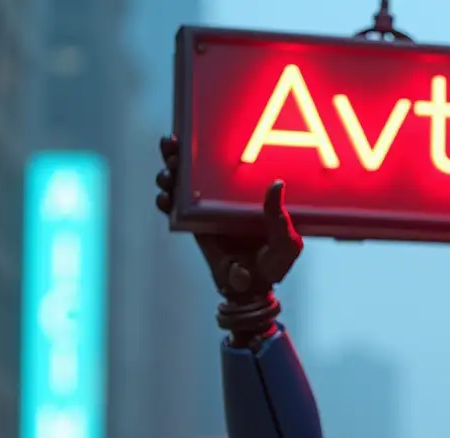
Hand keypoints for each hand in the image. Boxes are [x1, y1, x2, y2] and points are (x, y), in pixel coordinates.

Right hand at [155, 136, 302, 303]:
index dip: (204, 145)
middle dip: (177, 154)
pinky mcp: (194, 228)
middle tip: (172, 147)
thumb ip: (280, 217)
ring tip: (167, 175)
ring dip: (168, 175)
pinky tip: (164, 198)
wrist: (254, 291)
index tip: (194, 134)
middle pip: (192, 168)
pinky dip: (165, 201)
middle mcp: (220, 197)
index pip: (221, 162)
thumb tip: (276, 185)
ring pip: (179, 186)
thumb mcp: (285, 242)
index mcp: (243, 192)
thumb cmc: (275, 264)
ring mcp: (204, 211)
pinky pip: (174, 211)